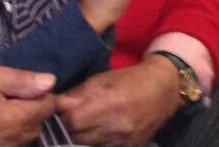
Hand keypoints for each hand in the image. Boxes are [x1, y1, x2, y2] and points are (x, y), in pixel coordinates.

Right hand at [0, 62, 54, 146]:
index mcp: (12, 119)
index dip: (44, 91)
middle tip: (16, 90)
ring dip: (26, 118)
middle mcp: (12, 140)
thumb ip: (19, 79)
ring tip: (8, 102)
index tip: (31, 82)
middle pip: (41, 121)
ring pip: (30, 133)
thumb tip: (51, 81)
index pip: (47, 106)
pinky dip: (15, 129)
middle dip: (35, 104)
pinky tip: (1, 117)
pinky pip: (16, 142)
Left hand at [56, 55, 181, 146]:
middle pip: (77, 138)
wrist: (164, 91)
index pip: (73, 121)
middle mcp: (117, 127)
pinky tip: (93, 135)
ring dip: (79, 139)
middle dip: (66, 130)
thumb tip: (54, 104)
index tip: (55, 112)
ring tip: (78, 127)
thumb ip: (78, 94)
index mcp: (110, 104)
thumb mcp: (103, 79)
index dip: (60, 117)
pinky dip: (93, 144)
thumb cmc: (131, 80)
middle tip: (64, 121)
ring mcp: (124, 142)